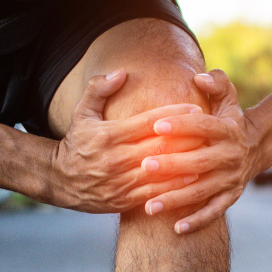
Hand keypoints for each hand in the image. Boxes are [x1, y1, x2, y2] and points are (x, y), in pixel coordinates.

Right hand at [48, 69, 205, 212]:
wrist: (60, 181)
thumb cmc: (77, 142)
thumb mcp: (82, 113)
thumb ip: (99, 89)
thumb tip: (122, 72)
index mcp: (108, 136)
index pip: (147, 123)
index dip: (173, 116)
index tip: (195, 109)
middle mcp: (115, 159)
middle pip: (158, 148)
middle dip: (187, 139)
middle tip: (211, 132)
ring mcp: (120, 182)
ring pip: (159, 173)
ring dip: (185, 165)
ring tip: (207, 155)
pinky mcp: (123, 200)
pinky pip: (153, 194)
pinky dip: (173, 188)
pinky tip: (192, 180)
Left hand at [137, 69, 264, 233]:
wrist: (257, 146)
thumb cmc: (230, 118)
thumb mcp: (228, 96)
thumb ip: (215, 83)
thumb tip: (199, 77)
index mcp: (227, 129)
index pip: (202, 126)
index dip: (180, 125)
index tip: (155, 125)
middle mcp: (230, 155)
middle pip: (199, 162)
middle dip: (172, 165)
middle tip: (145, 166)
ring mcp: (231, 179)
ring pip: (202, 191)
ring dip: (176, 199)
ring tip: (149, 206)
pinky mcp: (231, 196)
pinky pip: (214, 211)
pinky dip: (197, 221)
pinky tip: (176, 228)